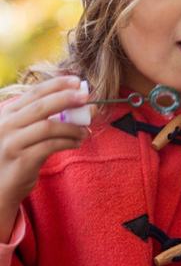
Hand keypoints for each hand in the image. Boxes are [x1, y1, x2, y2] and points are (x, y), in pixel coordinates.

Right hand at [0, 76, 90, 241]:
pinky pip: (51, 145)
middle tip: (87, 99)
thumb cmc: (19, 153)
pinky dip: (68, 141)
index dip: (57, 85)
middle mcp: (5, 125)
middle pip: (41, 106)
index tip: (77, 81)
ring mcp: (11, 142)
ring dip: (72, 126)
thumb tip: (86, 106)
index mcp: (7, 112)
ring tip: (86, 130)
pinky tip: (77, 142)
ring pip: (48, 126)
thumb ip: (50, 117)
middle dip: (67, 99)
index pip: (34, 92)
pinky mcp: (21, 159)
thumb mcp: (28, 131)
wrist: (2, 185)